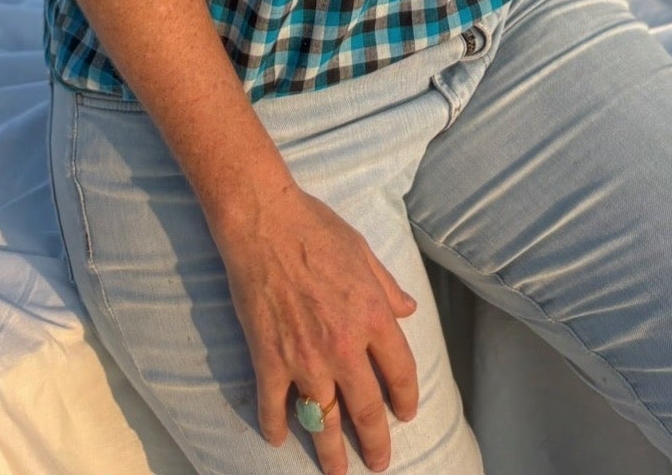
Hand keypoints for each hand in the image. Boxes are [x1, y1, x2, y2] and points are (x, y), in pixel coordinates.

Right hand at [211, 177, 420, 472]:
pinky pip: (274, 405)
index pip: (401, 372)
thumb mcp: (363, 253)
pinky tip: (277, 437)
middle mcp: (343, 345)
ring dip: (331, 451)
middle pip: (366, 408)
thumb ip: (387, 288)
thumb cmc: (315, 228)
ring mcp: (304, 356)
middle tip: (379, 463)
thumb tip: (408, 309)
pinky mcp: (269, 358)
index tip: (405, 414)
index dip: (407, 399)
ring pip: (323, 419)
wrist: (263, 221)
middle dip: (375, 443)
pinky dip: (275, 425)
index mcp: (372, 317)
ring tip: (337, 471)